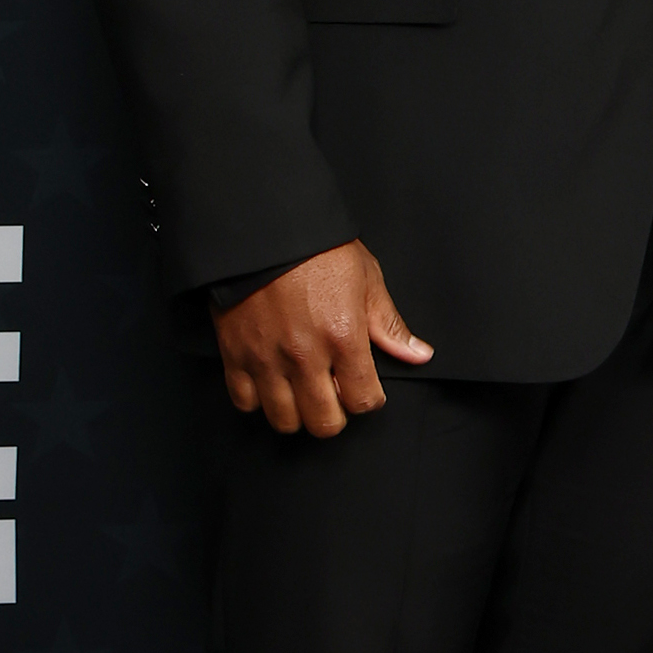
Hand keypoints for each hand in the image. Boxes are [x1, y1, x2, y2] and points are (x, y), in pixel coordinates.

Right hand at [212, 239, 432, 434]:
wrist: (263, 229)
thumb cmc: (317, 248)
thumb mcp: (366, 279)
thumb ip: (389, 325)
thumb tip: (417, 354)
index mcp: (343, 337)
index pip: (363, 401)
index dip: (368, 399)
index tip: (364, 388)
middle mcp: (305, 356)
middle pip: (324, 423)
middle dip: (335, 414)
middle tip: (334, 395)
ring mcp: (266, 358)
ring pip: (284, 420)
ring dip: (298, 413)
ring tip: (302, 393)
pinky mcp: (235, 354)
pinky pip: (245, 402)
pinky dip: (258, 400)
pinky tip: (270, 383)